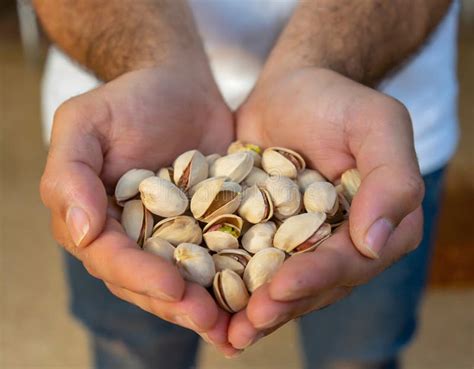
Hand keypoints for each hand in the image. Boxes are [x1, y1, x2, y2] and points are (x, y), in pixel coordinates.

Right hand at [40, 65, 238, 355]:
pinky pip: (222, 255)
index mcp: (96, 221)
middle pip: (150, 280)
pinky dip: (238, 277)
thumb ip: (69, 175)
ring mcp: (173, 235)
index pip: (111, 258)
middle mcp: (133, 237)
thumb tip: (81, 233)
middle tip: (211, 321)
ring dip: (210, 303)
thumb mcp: (85, 123)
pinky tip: (260, 294)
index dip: (139, 276)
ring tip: (238, 325)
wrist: (178, 85)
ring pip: (187, 278)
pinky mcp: (209, 225)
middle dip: (179, 304)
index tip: (172, 288)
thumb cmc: (128, 100)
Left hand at [229, 68, 424, 348]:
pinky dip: (230, 283)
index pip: (350, 261)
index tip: (282, 287)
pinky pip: (250, 263)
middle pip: (314, 284)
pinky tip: (206, 302)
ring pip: (281, 283)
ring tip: (225, 330)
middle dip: (282, 305)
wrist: (290, 90)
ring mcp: (303, 244)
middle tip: (248, 323)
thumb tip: (375, 242)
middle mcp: (342, 243)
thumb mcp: (375, 124)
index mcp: (378, 225)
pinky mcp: (266, 235)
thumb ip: (391, 178)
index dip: (318, 277)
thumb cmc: (335, 101)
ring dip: (254, 308)